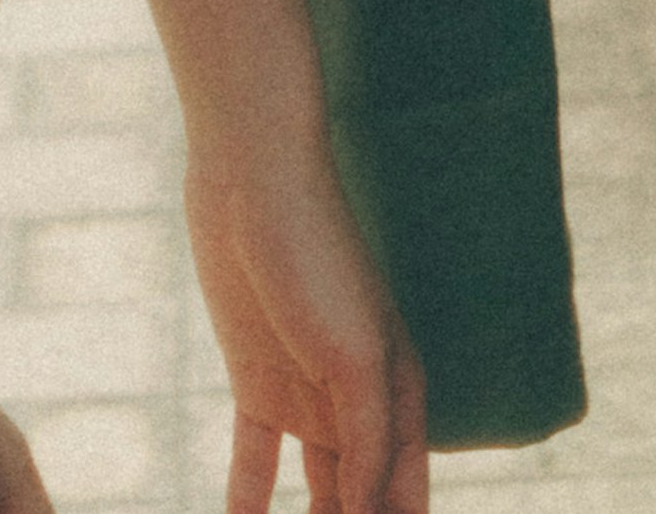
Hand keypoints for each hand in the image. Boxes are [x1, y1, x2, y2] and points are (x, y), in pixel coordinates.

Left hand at [187, 138, 426, 513]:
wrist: (250, 176)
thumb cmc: (316, 251)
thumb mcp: (353, 350)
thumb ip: (369, 439)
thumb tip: (369, 513)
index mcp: (401, 394)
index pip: (406, 499)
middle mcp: (360, 404)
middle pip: (363, 502)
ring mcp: (307, 396)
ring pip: (314, 494)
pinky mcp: (256, 384)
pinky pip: (256, 464)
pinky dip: (251, 503)